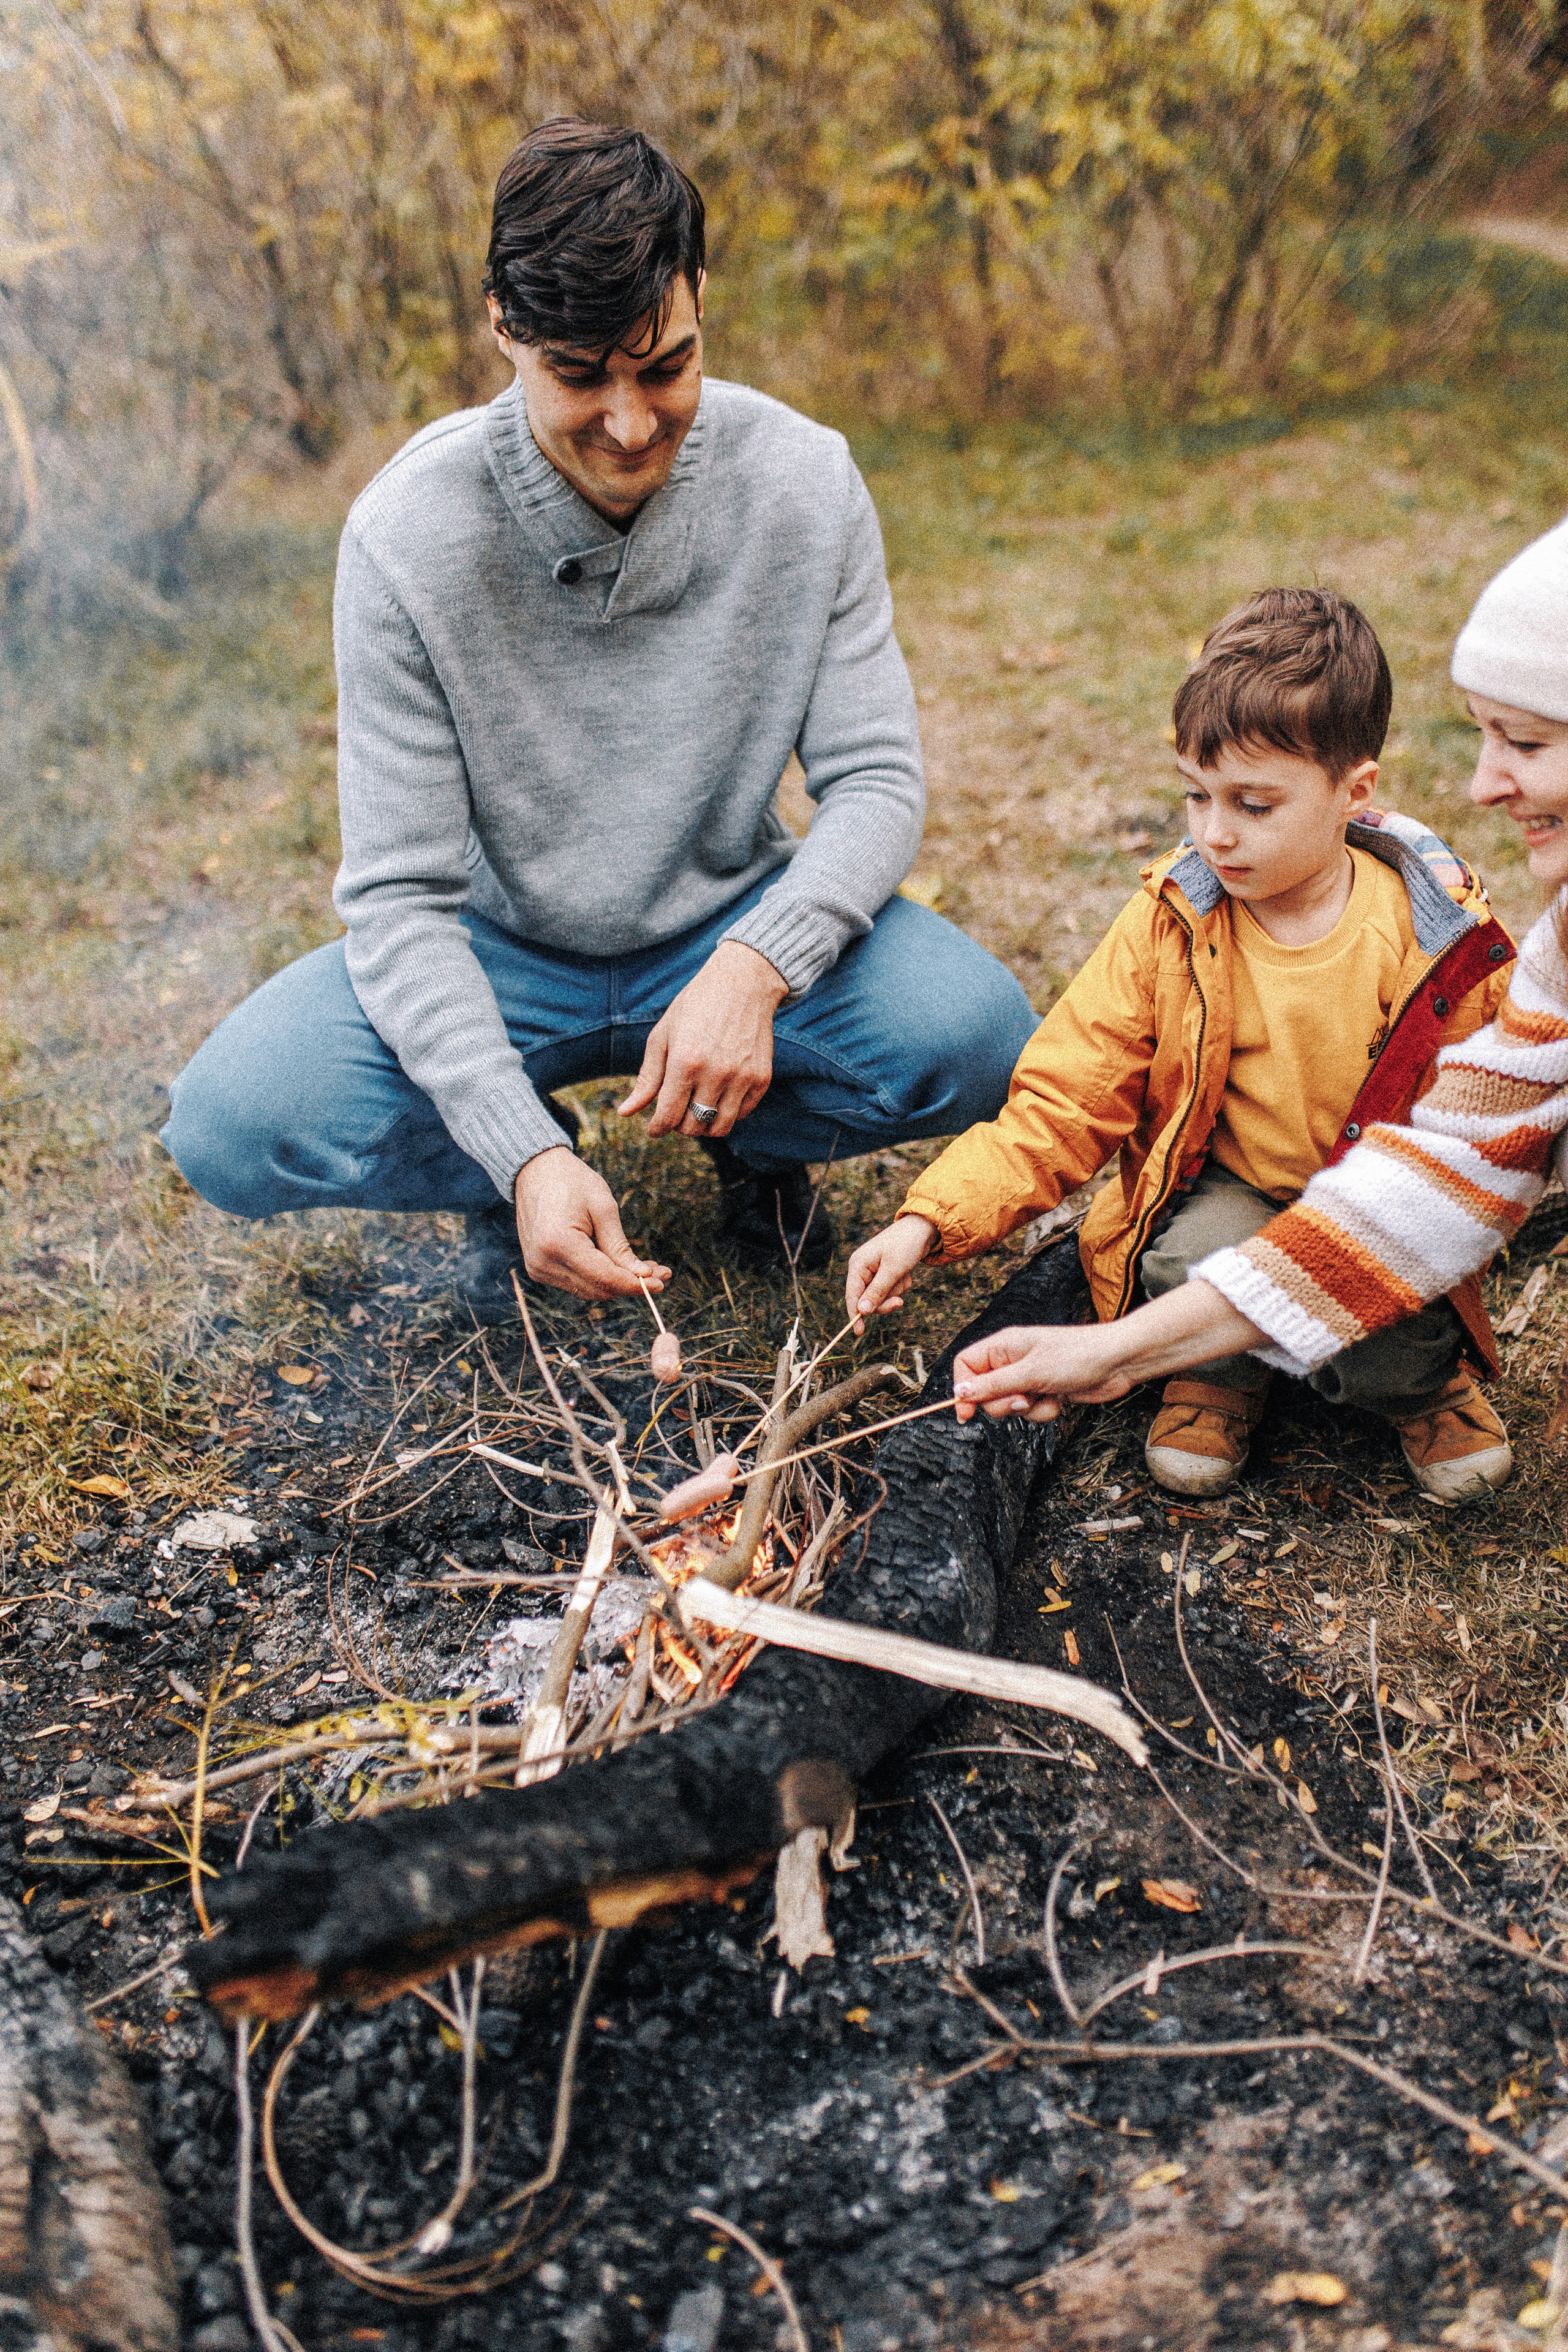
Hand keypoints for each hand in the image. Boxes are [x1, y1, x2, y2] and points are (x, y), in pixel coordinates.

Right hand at [513, 1147, 671, 1301]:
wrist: (536, 1171)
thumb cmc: (572, 1181)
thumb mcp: (603, 1207)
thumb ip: (620, 1246)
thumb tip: (644, 1276)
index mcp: (558, 1243)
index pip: (604, 1278)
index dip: (635, 1284)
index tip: (662, 1282)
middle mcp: (543, 1262)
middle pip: (597, 1289)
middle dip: (631, 1284)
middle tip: (662, 1273)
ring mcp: (538, 1268)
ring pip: (588, 1290)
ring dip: (617, 1283)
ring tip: (645, 1268)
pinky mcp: (539, 1269)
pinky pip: (577, 1282)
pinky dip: (600, 1278)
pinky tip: (620, 1265)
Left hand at [617, 940, 788, 1139]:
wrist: (742, 983)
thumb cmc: (694, 1007)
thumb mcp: (663, 1037)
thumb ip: (647, 1078)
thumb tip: (625, 1113)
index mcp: (685, 1062)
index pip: (668, 1116)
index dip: (657, 1128)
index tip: (653, 1129)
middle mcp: (716, 1073)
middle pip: (693, 1126)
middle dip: (679, 1125)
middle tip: (676, 1110)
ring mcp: (742, 1077)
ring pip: (720, 1127)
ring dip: (704, 1125)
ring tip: (696, 1109)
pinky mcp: (762, 1078)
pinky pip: (742, 1114)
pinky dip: (727, 1112)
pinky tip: (718, 1095)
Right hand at [845, 1215, 935, 1332]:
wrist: (924, 1228)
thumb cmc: (906, 1244)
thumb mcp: (893, 1270)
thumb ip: (877, 1291)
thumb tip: (862, 1311)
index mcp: (858, 1264)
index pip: (852, 1295)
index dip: (855, 1314)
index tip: (859, 1332)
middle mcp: (863, 1268)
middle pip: (868, 1300)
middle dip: (885, 1301)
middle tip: (900, 1303)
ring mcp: (874, 1271)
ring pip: (882, 1296)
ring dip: (897, 1290)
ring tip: (905, 1274)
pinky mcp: (886, 1273)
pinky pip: (892, 1290)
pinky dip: (902, 1284)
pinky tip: (907, 1272)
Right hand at [952, 1325, 1129, 1423]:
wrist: (1117, 1362)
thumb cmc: (1077, 1356)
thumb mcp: (1030, 1373)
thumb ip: (993, 1385)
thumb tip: (959, 1392)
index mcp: (1003, 1346)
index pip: (966, 1365)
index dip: (962, 1389)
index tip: (966, 1413)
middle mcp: (1012, 1360)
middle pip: (985, 1392)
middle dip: (1004, 1403)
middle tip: (1024, 1398)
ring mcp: (1029, 1377)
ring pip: (1009, 1406)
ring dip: (1028, 1409)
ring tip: (1047, 1394)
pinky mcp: (1045, 1391)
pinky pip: (1031, 1411)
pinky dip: (1044, 1411)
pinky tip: (1060, 1399)